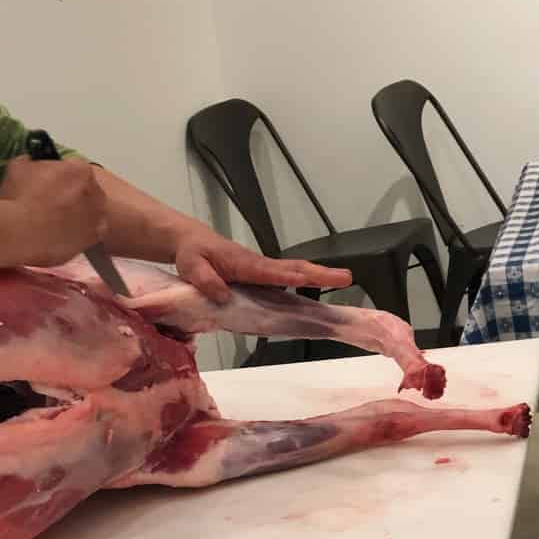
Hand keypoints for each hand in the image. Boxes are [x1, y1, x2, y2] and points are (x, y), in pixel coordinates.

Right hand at [0, 155, 108, 266]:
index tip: (49, 185)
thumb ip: (30, 163)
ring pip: (89, 214)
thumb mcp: (18, 168)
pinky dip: (76, 236)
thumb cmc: (20, 198)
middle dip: (71, 196)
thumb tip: (29, 163)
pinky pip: (86, 235)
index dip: (60, 177)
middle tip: (51, 205)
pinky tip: (59, 237)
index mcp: (80, 170)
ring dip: (76, 216)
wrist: (22, 233)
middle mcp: (96, 192)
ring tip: (54, 224)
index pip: (74, 170)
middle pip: (85, 191)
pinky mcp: (93, 240)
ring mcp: (97, 218)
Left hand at [175, 231, 351, 304]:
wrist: (192, 243)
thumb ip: (206, 282)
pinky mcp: (261, 277)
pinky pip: (285, 279)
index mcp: (244, 264)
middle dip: (320, 273)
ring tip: (342, 281)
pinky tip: (314, 295)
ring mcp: (262, 271)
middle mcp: (258, 266)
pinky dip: (304, 282)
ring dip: (318, 276)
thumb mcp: (191, 267)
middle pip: (294, 268)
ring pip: (294, 272)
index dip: (290, 277)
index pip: (271, 271)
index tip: (309, 279)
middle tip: (346, 277)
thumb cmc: (192, 254)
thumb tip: (222, 296)